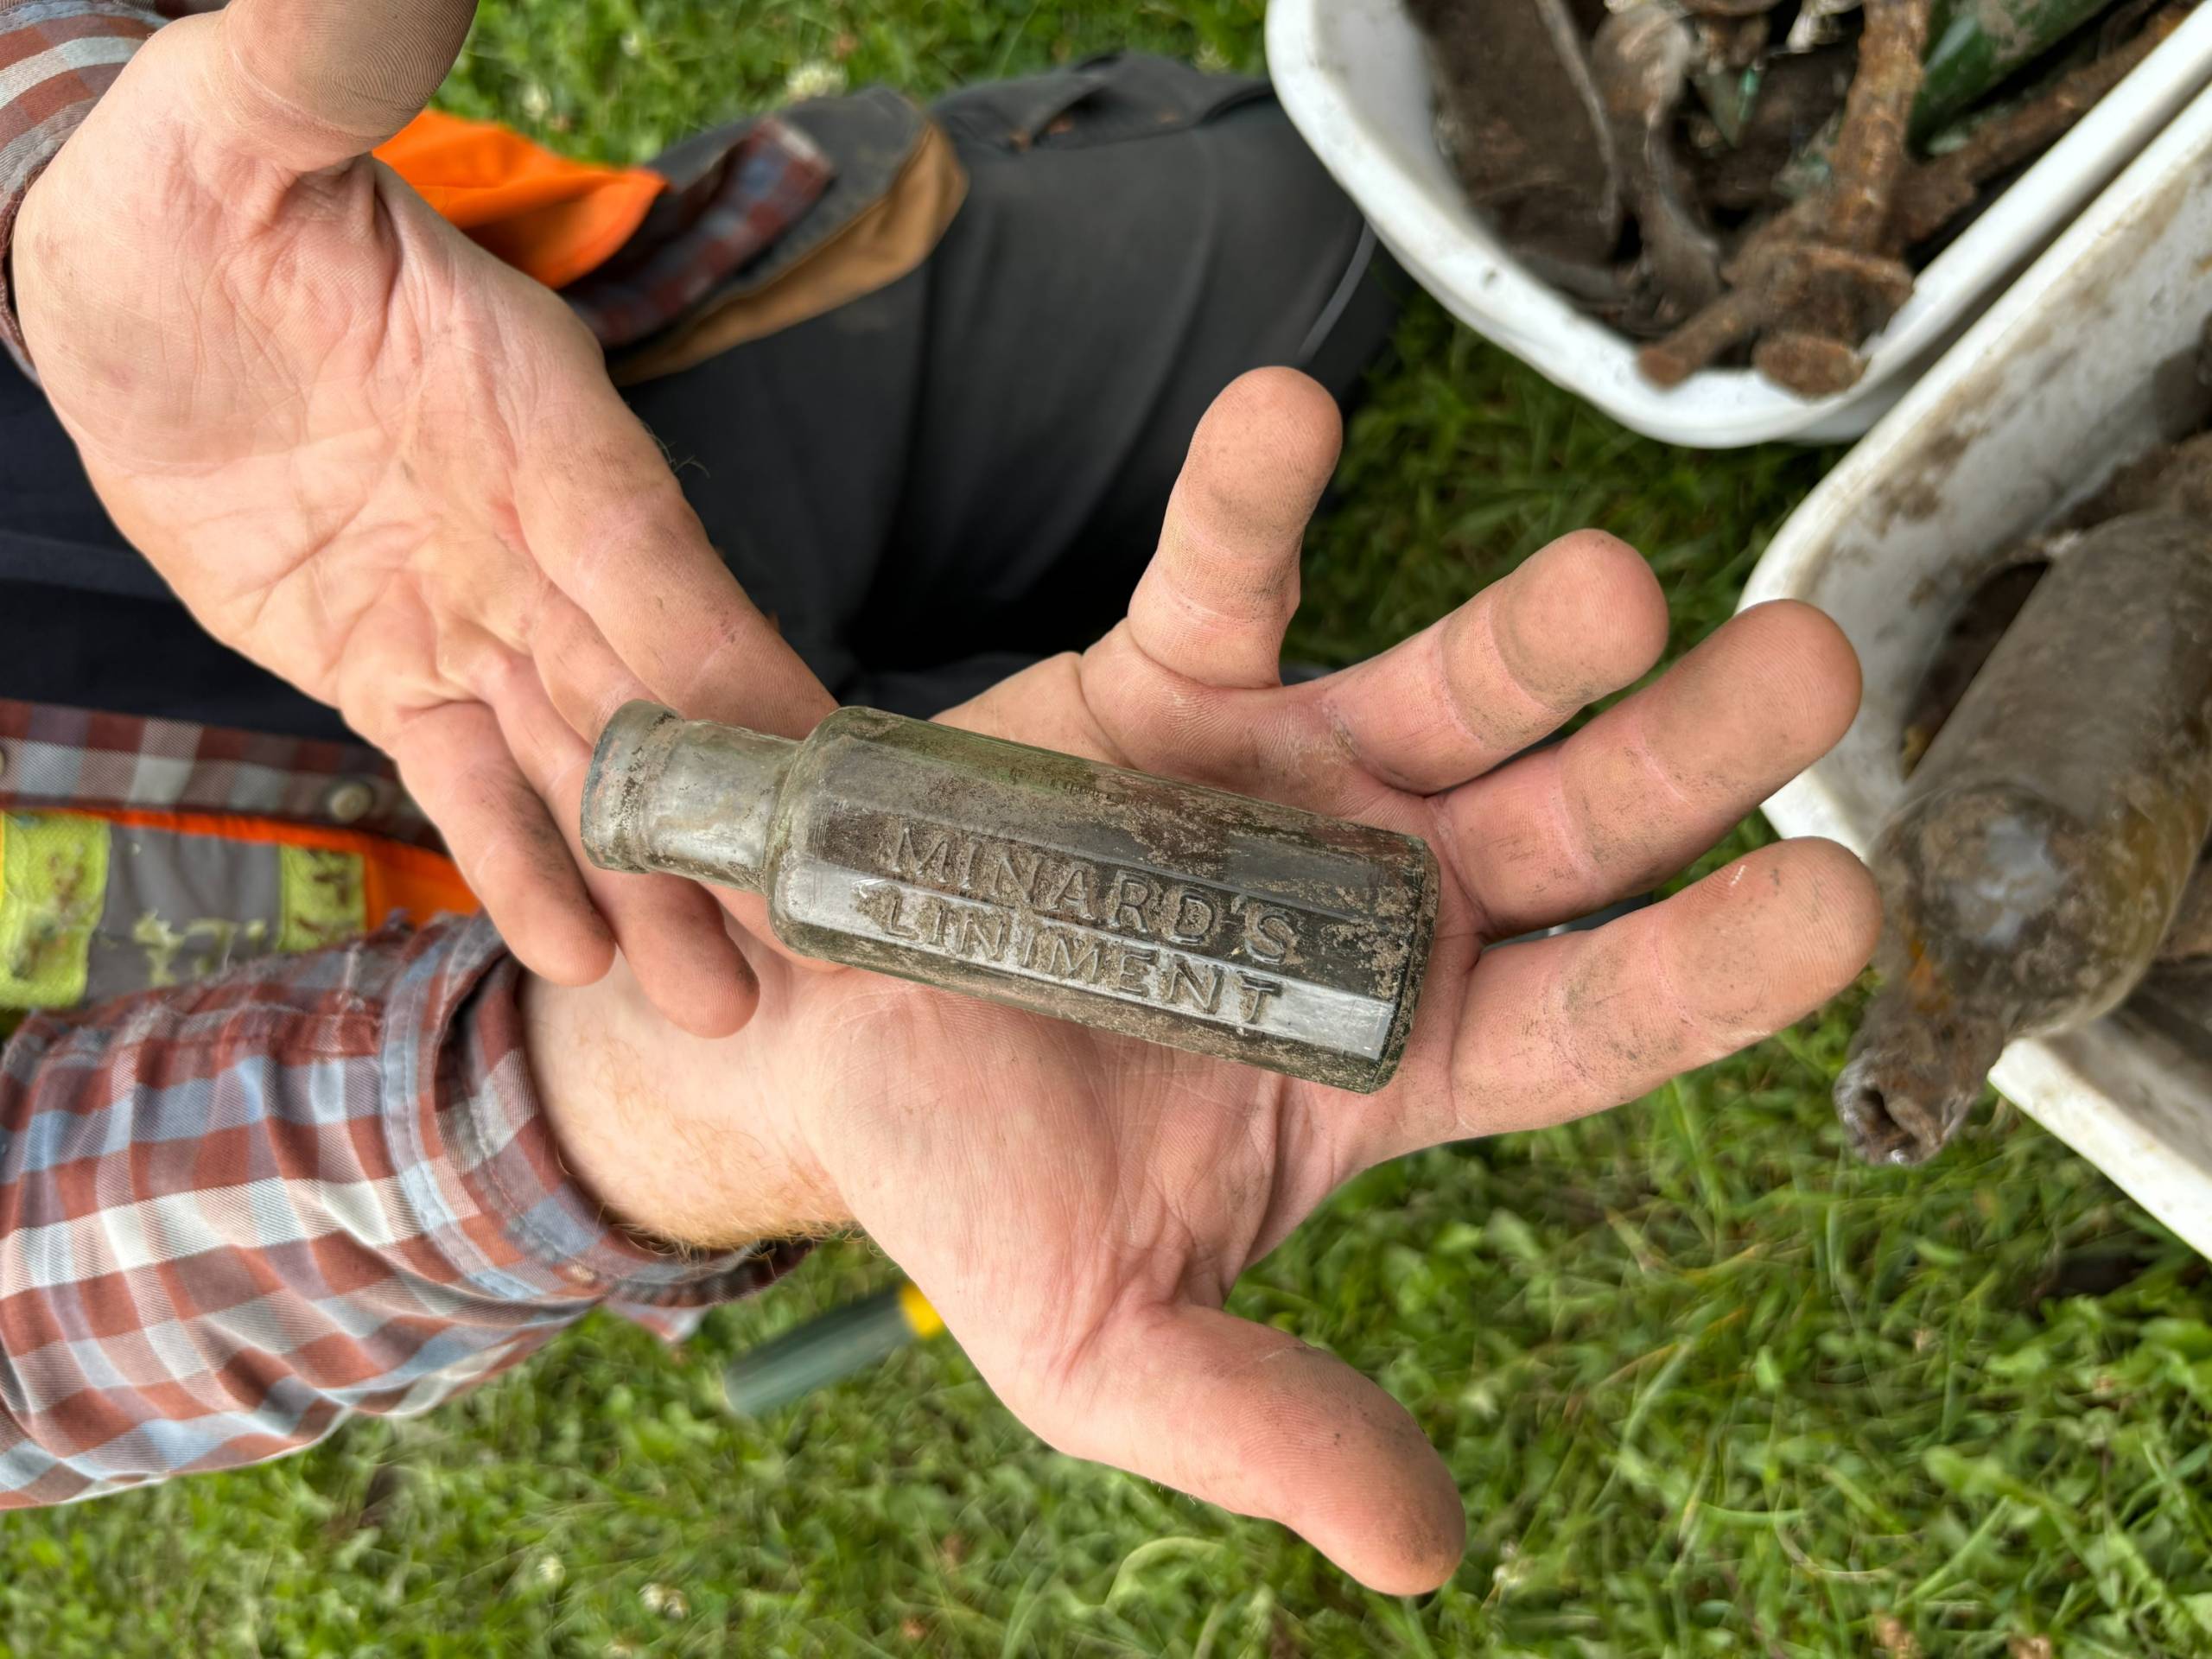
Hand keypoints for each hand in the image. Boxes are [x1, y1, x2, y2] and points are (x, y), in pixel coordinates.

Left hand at [11, 0, 831, 1036]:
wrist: (125, 273)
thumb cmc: (194, 180)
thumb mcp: (246, 112)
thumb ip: (332, 63)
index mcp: (536, 415)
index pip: (654, 559)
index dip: (731, 668)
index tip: (819, 778)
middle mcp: (528, 530)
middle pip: (649, 697)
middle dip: (724, 828)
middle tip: (808, 957)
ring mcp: (467, 611)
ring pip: (577, 768)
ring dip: (648, 884)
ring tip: (720, 1005)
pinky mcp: (393, 670)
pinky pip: (465, 781)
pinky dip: (516, 863)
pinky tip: (577, 951)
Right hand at [525, 370, 1879, 1592]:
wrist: (810, 1049)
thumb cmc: (970, 1187)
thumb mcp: (1098, 1341)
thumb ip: (1253, 1419)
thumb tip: (1421, 1550)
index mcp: (1391, 1058)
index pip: (1588, 1019)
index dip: (1705, 971)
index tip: (1833, 907)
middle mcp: (1369, 902)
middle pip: (1564, 828)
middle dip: (1683, 758)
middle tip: (1804, 679)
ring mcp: (1279, 782)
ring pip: (1438, 692)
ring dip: (1526, 634)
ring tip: (1608, 585)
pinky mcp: (1161, 685)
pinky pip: (1219, 585)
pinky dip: (1250, 508)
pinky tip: (1285, 415)